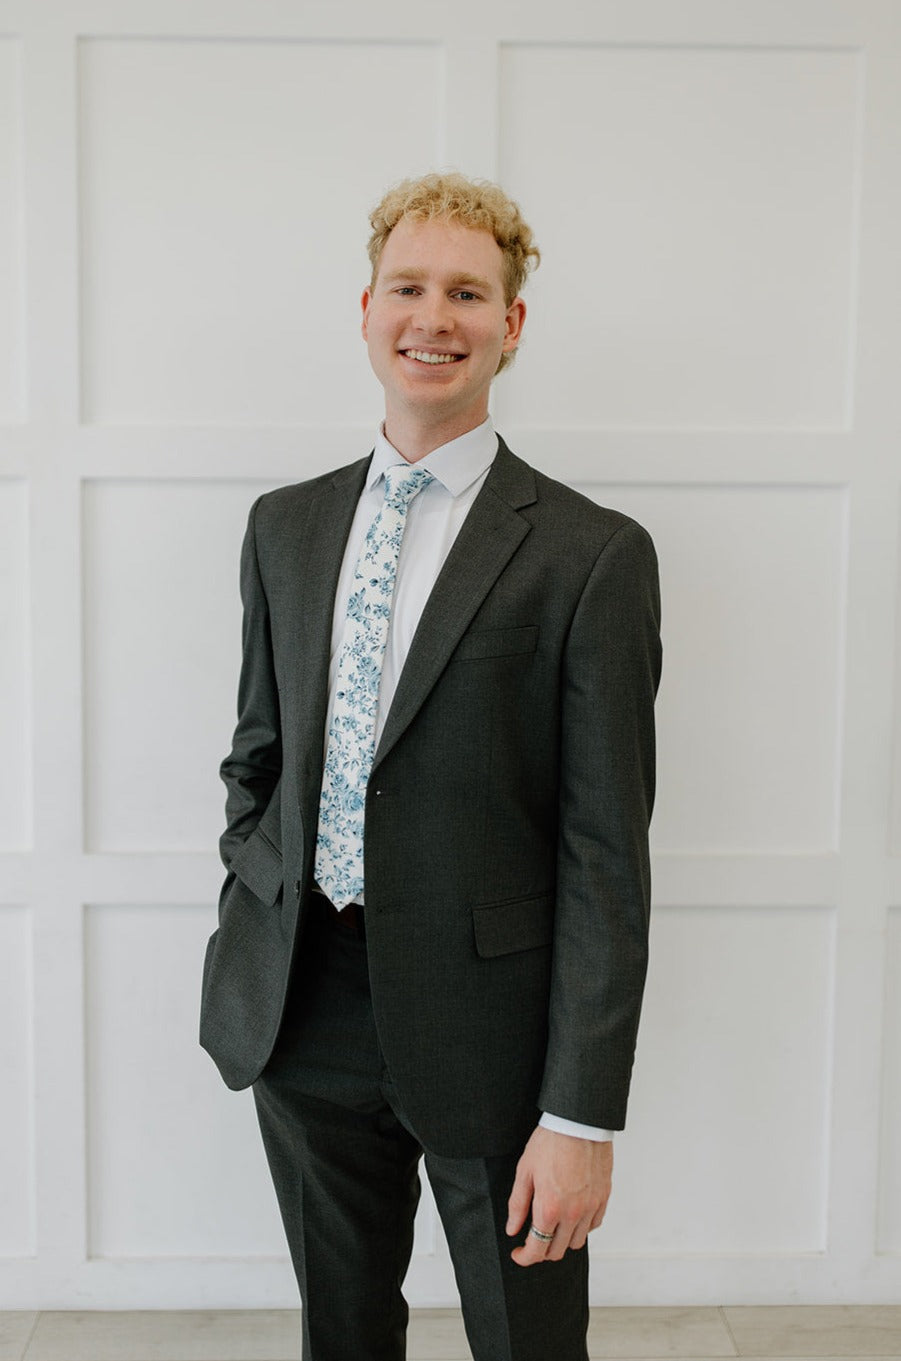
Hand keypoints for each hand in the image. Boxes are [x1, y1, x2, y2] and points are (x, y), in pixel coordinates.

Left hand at [505, 1126, 612, 1266]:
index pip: (537, 1250)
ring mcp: (590, 1207)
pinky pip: (592, 1226)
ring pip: (576, 1242)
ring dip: (562, 1240)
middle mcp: (572, 1213)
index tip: (518, 1253)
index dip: (525, 1257)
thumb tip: (512, 1230)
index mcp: (549, 1208)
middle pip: (557, 1251)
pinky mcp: (603, 1198)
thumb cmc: (550, 1142)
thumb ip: (518, 1205)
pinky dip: (581, 1227)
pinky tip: (571, 1214)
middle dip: (541, 1250)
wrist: (579, 1123)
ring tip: (553, 1225)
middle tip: (532, 1239)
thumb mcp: (525, 1171)